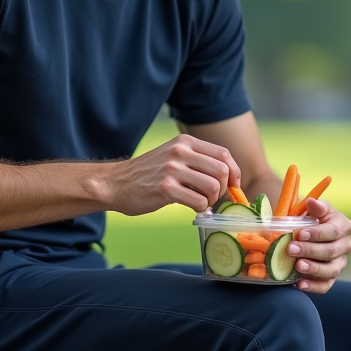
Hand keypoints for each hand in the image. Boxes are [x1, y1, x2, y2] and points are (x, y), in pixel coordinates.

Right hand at [111, 134, 240, 215]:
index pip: (223, 153)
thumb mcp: (173, 155)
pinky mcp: (165, 189)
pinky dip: (200, 209)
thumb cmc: (148, 173)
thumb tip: (228, 178)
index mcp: (185, 142)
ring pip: (213, 187)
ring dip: (212, 200)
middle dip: (224, 188)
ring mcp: (172, 169)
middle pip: (222, 170)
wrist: (115, 183)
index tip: (234, 186)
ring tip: (201, 202)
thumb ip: (197, 160)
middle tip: (214, 197)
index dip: (234, 172)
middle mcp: (180, 152)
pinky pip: (199, 202)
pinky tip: (192, 208)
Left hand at [290, 198, 350, 293]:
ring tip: (297, 266)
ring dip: (314, 269)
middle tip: (291, 249)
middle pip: (331, 251)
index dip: (317, 234)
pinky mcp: (331, 277)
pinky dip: (313, 287)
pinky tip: (300, 284)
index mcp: (343, 226)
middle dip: (310, 251)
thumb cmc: (312, 218)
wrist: (309, 233)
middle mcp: (346, 246)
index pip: (333, 231)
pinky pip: (326, 286)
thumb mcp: (314, 209)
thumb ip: (315, 207)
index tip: (300, 234)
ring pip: (331, 270)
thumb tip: (312, 202)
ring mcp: (340, 263)